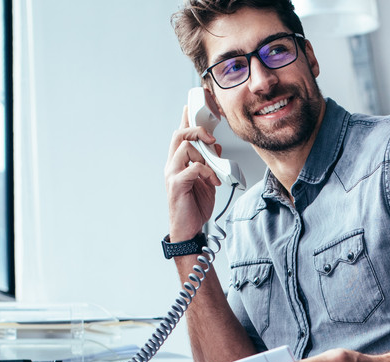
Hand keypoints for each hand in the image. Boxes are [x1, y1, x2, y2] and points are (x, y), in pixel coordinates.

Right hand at [164, 105, 223, 241]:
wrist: (190, 230)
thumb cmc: (195, 207)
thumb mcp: (208, 180)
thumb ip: (210, 163)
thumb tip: (217, 147)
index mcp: (178, 163)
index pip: (180, 134)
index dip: (185, 118)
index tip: (191, 104)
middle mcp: (172, 165)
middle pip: (179, 135)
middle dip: (196, 130)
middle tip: (211, 137)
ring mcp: (172, 174)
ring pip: (185, 148)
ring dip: (204, 156)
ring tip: (213, 171)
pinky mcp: (177, 185)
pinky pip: (193, 168)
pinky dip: (207, 171)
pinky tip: (213, 181)